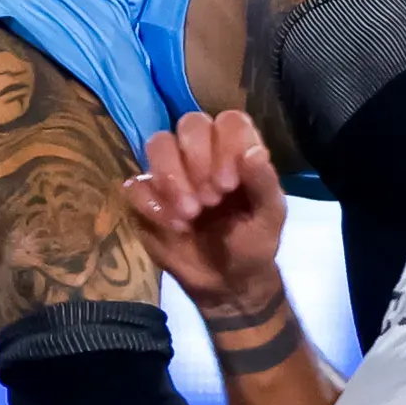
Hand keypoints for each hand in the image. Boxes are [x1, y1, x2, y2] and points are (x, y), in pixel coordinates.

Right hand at [120, 111, 287, 318]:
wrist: (226, 283)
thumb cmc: (253, 243)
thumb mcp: (269, 218)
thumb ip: (265, 184)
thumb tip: (253, 151)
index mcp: (237, 151)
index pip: (229, 121)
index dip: (227, 145)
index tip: (229, 184)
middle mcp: (203, 152)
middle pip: (190, 123)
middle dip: (197, 158)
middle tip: (210, 199)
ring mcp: (171, 172)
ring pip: (158, 144)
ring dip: (171, 176)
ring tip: (190, 213)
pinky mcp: (147, 197)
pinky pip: (135, 185)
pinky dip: (152, 204)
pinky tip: (174, 226)